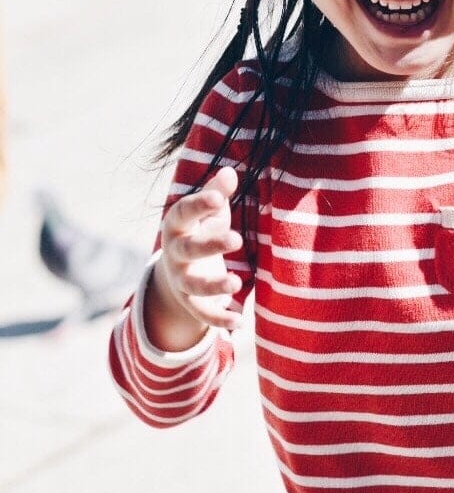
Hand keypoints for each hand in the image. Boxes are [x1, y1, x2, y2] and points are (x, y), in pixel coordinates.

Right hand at [154, 166, 244, 331]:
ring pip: (193, 285)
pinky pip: (202, 313)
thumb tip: (231, 171)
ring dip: (214, 286)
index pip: (183, 212)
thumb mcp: (209, 212)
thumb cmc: (200, 230)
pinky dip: (219, 319)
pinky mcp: (191, 302)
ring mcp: (181, 279)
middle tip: (236, 239)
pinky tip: (238, 321)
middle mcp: (175, 253)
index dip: (199, 204)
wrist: (178, 269)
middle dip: (210, 245)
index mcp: (177, 226)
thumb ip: (217, 193)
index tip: (219, 197)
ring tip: (236, 282)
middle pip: (188, 249)